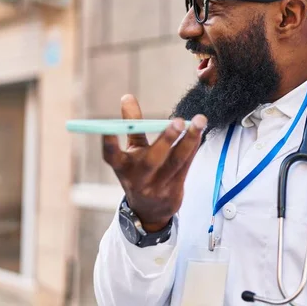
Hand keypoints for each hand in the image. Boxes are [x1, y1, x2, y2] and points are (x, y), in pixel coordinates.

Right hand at [102, 94, 206, 231]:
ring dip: (189, 140)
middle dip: (166, 139)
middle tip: (178, 120)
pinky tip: (199, 131)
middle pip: (152, 160)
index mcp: (122, 168)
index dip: (108, 142)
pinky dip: (193, 147)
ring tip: (199, 120)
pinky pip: (186, 166)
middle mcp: (138, 179)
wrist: (149, 211)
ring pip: (175, 162)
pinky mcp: (174, 191)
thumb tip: (127, 96)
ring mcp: (157, 187)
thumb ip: (132, 125)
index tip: (107, 127)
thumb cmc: (139, 171)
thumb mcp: (131, 151)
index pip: (111, 156)